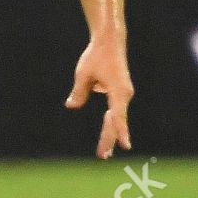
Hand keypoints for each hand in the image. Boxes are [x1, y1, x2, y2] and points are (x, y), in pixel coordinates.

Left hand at [65, 39, 132, 159]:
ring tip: (104, 152)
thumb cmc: (96, 56)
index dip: (120, 132)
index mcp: (118, 91)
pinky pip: (114, 111)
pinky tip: (106, 132)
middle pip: (115, 121)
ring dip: (109, 133)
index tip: (125, 146)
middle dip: (109, 139)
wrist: (110, 41)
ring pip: (115, 117)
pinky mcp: (119, 92)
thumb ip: (79, 91)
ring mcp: (123, 94)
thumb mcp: (83, 74)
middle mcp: (124, 95)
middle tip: (102, 156)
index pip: (118, 116)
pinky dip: (110, 122)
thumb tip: (72, 106)